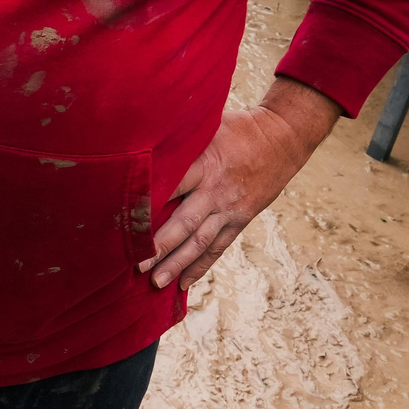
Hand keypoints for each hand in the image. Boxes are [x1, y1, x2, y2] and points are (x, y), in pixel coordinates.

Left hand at [144, 77, 341, 289]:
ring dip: (178, 264)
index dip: (149, 205)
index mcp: (205, 164)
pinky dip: (201, 266)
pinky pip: (218, 247)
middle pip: (185, 222)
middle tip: (138, 265)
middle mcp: (216, 190)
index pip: (172, 187)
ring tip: (156, 283)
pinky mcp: (240, 219)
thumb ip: (179, 138)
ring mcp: (230, 209)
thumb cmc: (238, 128)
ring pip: (201, 241)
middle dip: (161, 246)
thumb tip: (142, 135)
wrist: (284, 138)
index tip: (124, 223)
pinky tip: (183, 283)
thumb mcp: (209, 125)